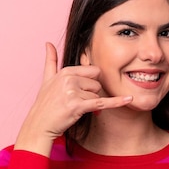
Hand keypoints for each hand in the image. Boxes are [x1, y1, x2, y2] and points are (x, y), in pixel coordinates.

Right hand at [14, 42, 132, 155]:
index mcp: (66, 71)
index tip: (80, 92)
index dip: (90, 84)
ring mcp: (73, 92)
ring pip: (97, 95)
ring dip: (90, 105)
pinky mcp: (77, 105)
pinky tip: (129, 99)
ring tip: (74, 109)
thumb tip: (48, 43)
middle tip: (75, 102)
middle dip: (91, 94)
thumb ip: (50, 61)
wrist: (39, 125)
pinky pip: (102, 103)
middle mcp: (69, 79)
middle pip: (97, 83)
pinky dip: (116, 102)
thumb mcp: (46, 80)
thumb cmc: (45, 105)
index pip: (93, 72)